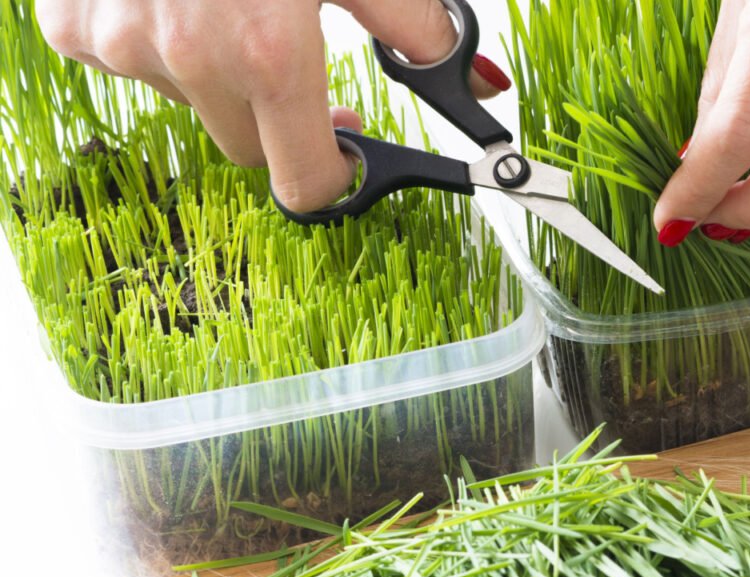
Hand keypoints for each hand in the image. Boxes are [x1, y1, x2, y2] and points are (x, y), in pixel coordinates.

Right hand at [35, 0, 511, 211]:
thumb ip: (416, 29)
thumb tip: (478, 86)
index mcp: (269, 56)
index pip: (304, 183)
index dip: (331, 173)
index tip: (344, 149)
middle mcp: (193, 62)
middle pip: (249, 147)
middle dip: (278, 116)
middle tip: (293, 60)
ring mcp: (123, 46)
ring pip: (192, 103)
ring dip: (216, 70)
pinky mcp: (75, 25)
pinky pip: (128, 62)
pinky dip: (155, 38)